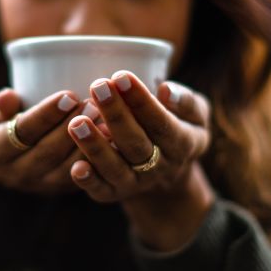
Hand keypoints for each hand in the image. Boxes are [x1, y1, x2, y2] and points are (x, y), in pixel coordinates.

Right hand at [0, 88, 97, 194]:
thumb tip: (8, 97)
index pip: (20, 133)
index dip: (45, 116)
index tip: (68, 95)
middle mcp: (13, 173)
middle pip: (46, 152)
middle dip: (71, 128)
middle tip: (93, 105)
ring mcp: (36, 185)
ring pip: (65, 168)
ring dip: (87, 144)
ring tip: (105, 119)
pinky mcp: (57, 189)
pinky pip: (79, 178)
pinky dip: (96, 159)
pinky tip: (111, 139)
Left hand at [66, 71, 210, 203]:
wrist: (168, 174)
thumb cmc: (178, 127)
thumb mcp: (195, 114)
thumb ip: (186, 101)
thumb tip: (166, 90)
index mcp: (181, 143)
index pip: (160, 121)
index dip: (140, 100)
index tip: (121, 76)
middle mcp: (159, 167)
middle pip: (135, 143)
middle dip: (116, 114)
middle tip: (98, 86)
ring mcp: (136, 183)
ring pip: (115, 167)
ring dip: (95, 147)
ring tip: (77, 122)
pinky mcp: (114, 194)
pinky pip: (101, 190)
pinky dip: (88, 181)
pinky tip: (75, 167)